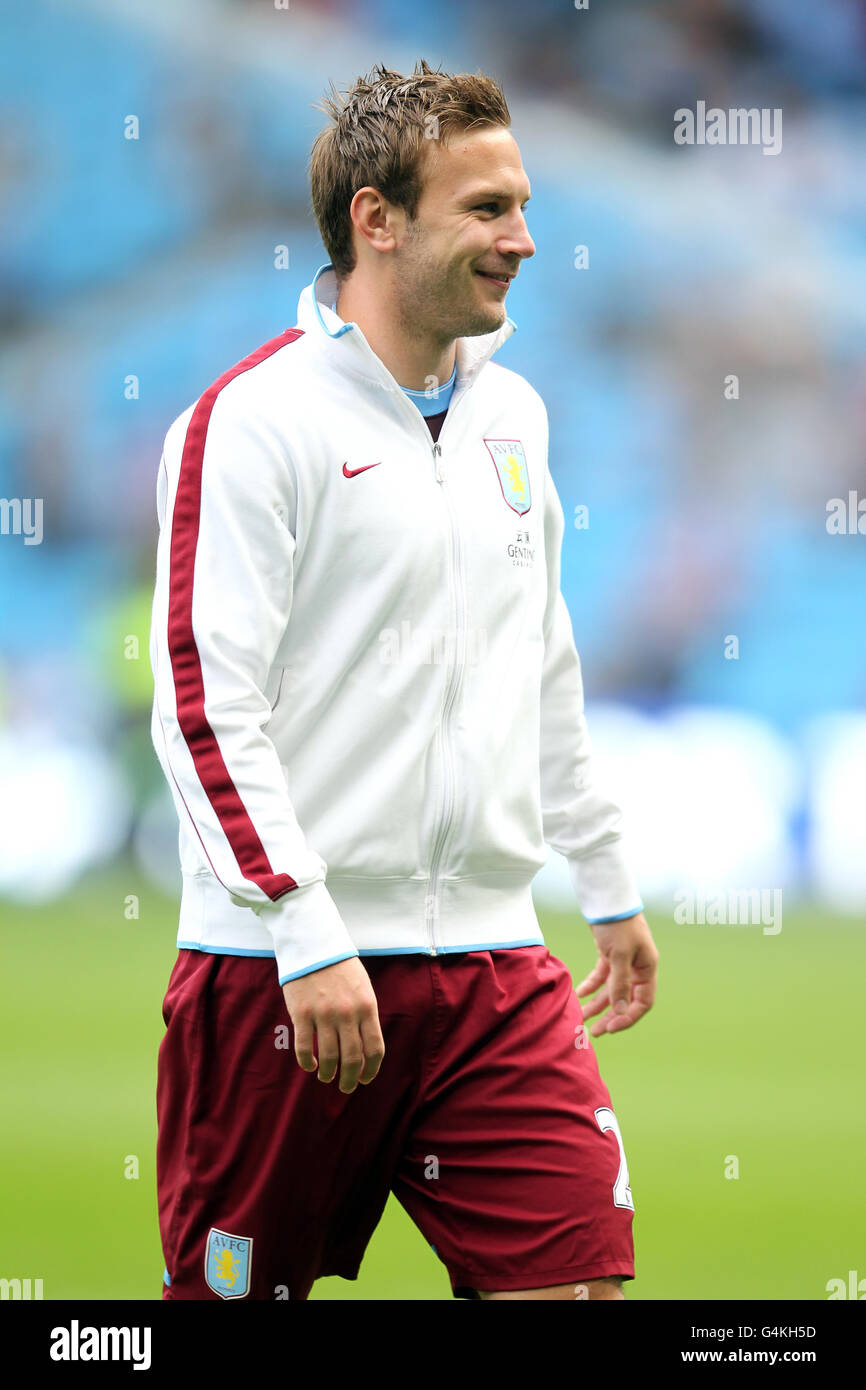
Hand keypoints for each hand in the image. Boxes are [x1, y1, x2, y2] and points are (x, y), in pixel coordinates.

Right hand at [282, 956, 384, 1092]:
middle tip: (346, 1087)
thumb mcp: (362, 988)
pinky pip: (305, 1048)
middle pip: (352, 1058)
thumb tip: (364, 1047)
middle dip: (350, 1079)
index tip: (365, 1079)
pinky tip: (310, 1065)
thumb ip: (365, 1015)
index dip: (370, 1070)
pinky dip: (307, 1062)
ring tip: (327, 1077)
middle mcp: (347, 1014)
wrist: (313, 945)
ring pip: (329, 1057)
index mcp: (367, 1007)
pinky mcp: (301, 1014)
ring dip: (329, 1073)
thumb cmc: (340, 968)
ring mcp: (324, 1015)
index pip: (374, 1049)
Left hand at [574, 912, 657, 1036]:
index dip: (628, 1018)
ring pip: (611, 989)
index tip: (610, 1029)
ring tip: (582, 1018)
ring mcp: (623, 961)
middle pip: (625, 999)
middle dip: (610, 1016)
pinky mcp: (609, 954)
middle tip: (594, 1032)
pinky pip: (601, 976)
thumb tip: (621, 1012)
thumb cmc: (618, 925)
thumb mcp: (619, 955)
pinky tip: (579, 994)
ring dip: (598, 1004)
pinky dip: (591, 985)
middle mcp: (637, 967)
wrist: (607, 898)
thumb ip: (620, 984)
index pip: (642, 1002)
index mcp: (647, 968)